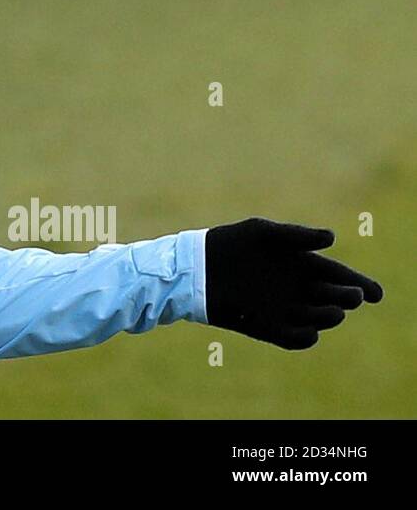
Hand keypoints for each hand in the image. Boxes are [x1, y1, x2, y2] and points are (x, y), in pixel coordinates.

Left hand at [206, 217, 382, 348]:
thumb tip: (333, 238)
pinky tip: (309, 331)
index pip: (339, 274)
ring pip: (319, 319)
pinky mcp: (268, 327)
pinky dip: (305, 337)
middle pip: (334, 297)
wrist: (197, 267)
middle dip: (348, 298)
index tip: (375, 292)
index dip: (360, 283)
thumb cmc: (230, 243)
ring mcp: (284, 309)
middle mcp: (298, 288)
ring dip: (329, 317)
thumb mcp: (263, 233)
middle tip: (352, 296)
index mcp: (301, 263)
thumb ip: (296, 235)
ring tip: (334, 311)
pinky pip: (295, 339)